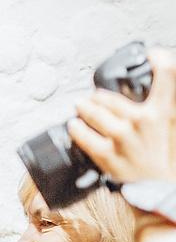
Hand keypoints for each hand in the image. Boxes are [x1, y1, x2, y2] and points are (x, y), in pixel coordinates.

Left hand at [69, 48, 175, 184]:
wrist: (158, 188)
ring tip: (81, 106)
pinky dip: (76, 128)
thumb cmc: (162, 154)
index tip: (152, 54)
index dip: (160, 59)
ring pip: (93, 112)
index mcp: (163, 112)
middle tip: (95, 98)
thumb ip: (162, 104)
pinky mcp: (107, 154)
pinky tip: (74, 124)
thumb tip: (159, 81)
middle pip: (110, 97)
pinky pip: (83, 135)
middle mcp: (143, 121)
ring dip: (84, 108)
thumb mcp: (169, 125)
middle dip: (98, 97)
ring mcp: (123, 137)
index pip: (168, 75)